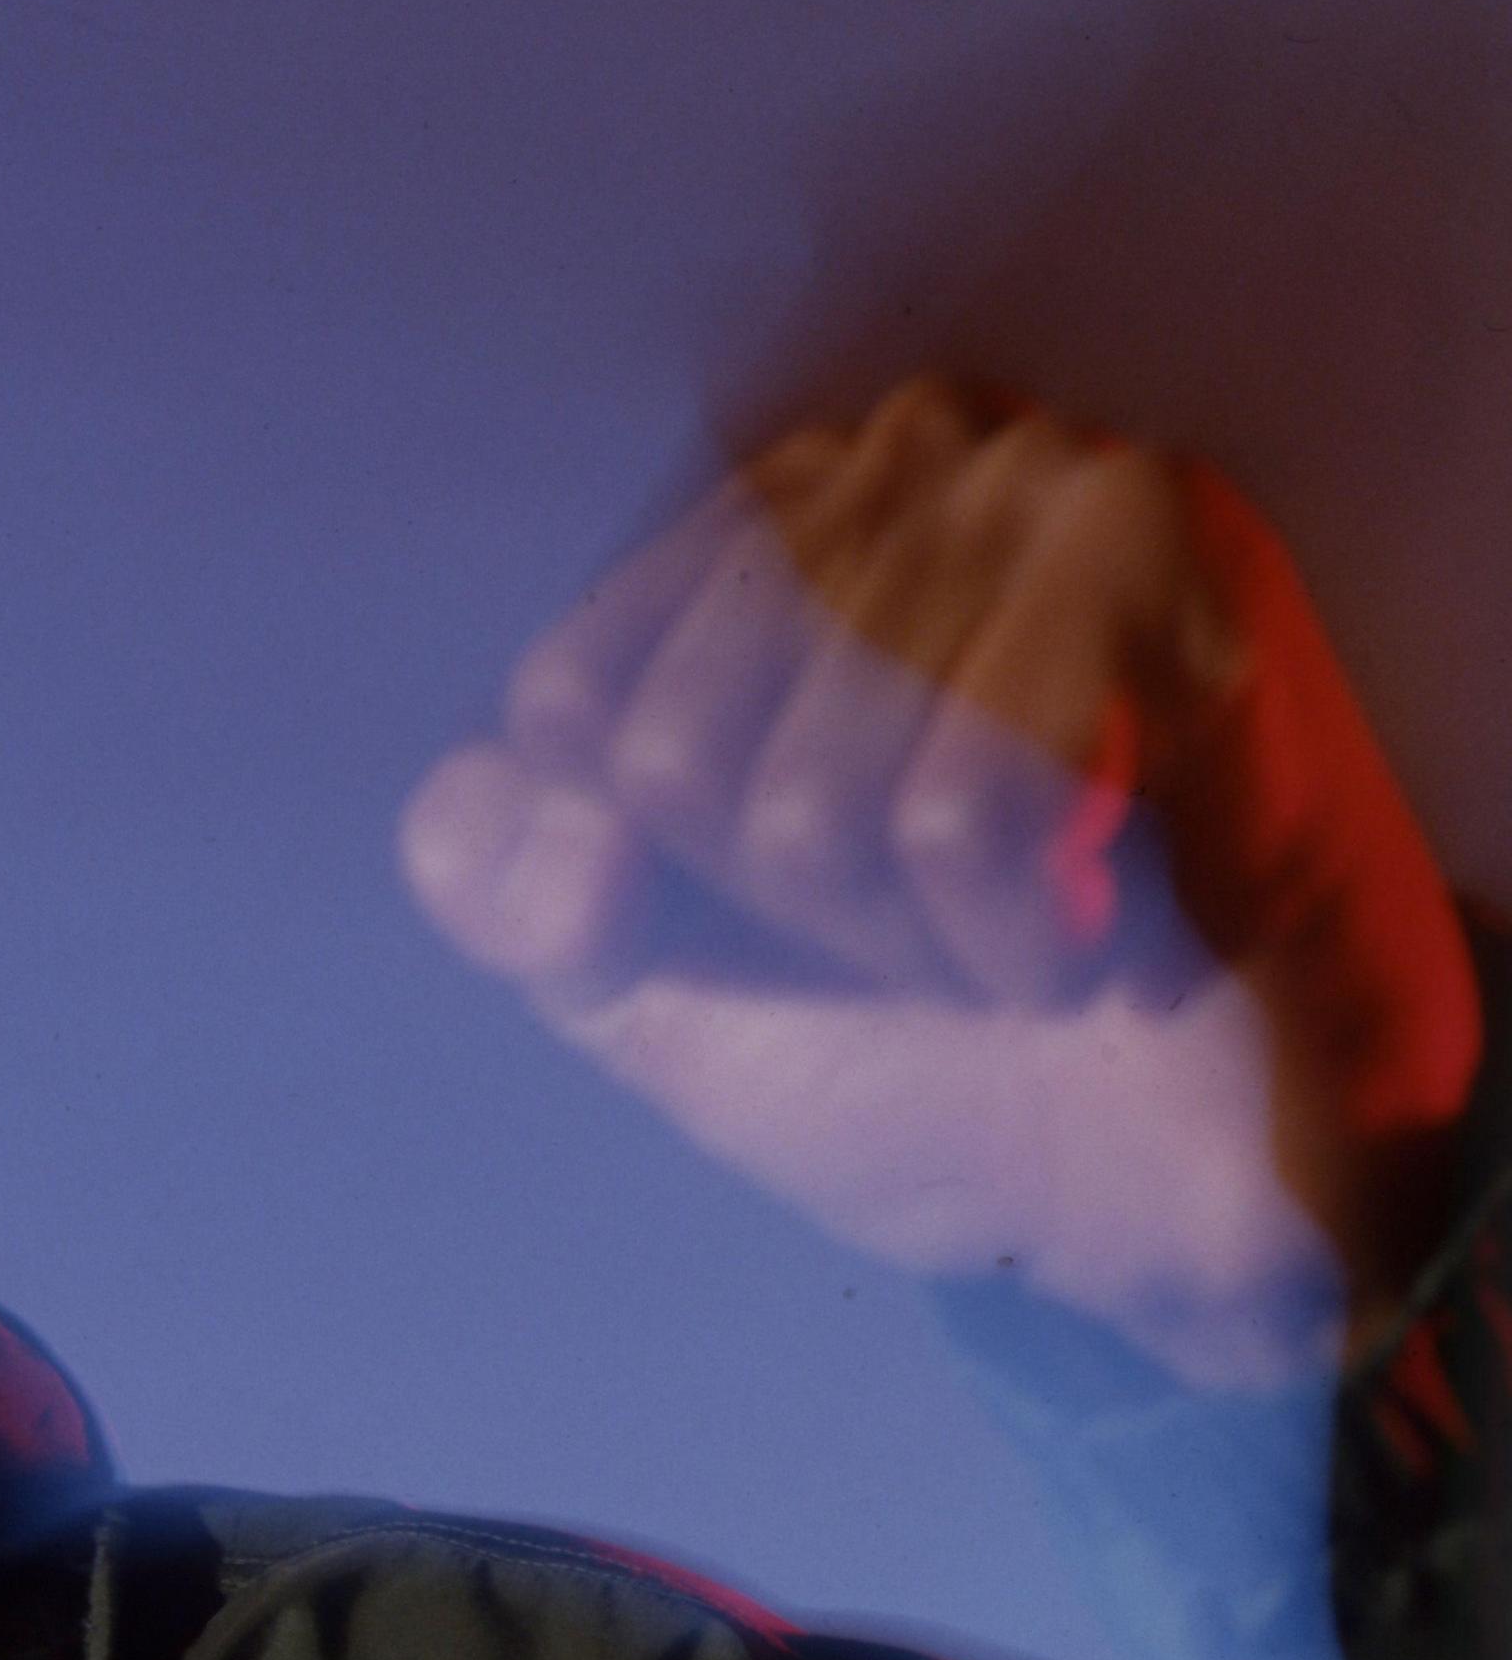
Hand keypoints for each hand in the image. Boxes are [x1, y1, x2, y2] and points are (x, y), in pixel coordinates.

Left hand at [399, 377, 1480, 1390]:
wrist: (1164, 1192)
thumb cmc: (922, 1064)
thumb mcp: (655, 993)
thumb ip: (513, 892)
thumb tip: (496, 800)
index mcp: (744, 539)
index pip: (565, 705)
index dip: (660, 869)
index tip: (794, 901)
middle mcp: (877, 468)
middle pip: (674, 752)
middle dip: (793, 909)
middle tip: (925, 917)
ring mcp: (1018, 487)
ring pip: (809, 792)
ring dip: (903, 931)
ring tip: (1013, 918)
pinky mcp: (1148, 559)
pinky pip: (954, 805)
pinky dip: (1001, 929)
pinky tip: (1087, 920)